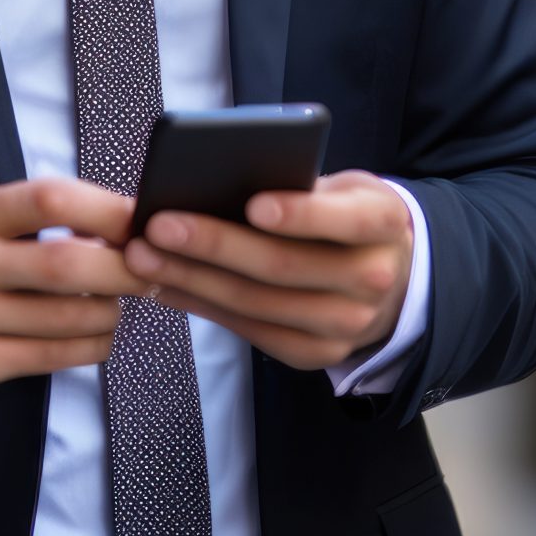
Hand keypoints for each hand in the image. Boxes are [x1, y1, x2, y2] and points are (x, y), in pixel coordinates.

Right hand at [0, 176, 149, 423]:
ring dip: (111, 313)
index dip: (107, 208)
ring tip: (119, 307)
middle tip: (151, 271)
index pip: (49, 197)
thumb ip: (25, 223)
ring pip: (67, 315)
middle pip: (66, 261)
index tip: (143, 219)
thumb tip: (115, 221)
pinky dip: (89, 346)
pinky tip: (96, 337)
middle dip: (124, 268)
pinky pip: (52, 355)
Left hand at [121, 169, 411, 371]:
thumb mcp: (343, 188)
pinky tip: (166, 285)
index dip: (302, 215)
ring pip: (258, 304)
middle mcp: (373, 280)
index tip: (254, 203)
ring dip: (193, 280)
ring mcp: (346, 326)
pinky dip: (202, 306)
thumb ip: (301, 184)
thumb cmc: (346, 217)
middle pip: (285, 267)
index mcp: (385, 224)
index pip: (348, 220)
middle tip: (159, 226)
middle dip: (215, 246)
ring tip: (144, 257)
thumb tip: (218, 181)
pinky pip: (250, 331)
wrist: (392, 279)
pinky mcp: (315, 355)